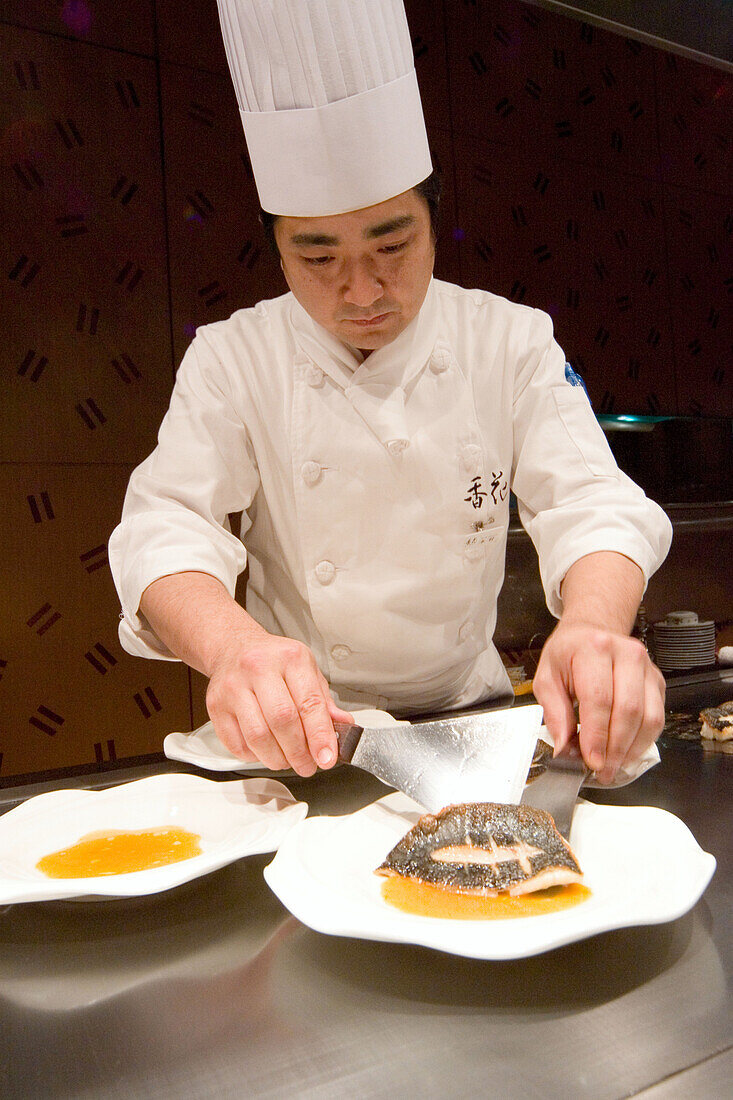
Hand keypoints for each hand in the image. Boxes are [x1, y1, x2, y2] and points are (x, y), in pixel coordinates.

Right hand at [205, 629, 353, 776]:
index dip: (320, 736)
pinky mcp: (215, 705)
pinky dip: (255, 756)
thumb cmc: (274, 661)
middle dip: (299, 753)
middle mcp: (259, 668)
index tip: (327, 758)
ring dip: (277, 759)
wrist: (234, 647)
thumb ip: (323, 702)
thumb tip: (343, 727)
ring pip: (258, 736)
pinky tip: (265, 751)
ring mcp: (233, 687)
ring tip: (287, 761)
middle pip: (282, 721)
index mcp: (290, 659)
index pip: (308, 703)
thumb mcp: (306, 670)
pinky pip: (237, 744)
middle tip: (307, 766)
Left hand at [532, 621, 664, 782]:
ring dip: (632, 749)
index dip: (597, 735)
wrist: (591, 633)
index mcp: (593, 649)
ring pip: (649, 717)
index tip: (591, 760)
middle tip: (602, 770)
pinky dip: (643, 741)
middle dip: (616, 748)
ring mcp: (647, 667)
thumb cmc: (568, 655)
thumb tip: (564, 747)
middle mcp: (626, 654)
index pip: (599, 699)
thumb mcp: (547, 677)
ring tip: (613, 765)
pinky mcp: (657, 681)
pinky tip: (626, 752)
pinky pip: (657, 717)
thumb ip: (554, 712)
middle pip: (629, 711)